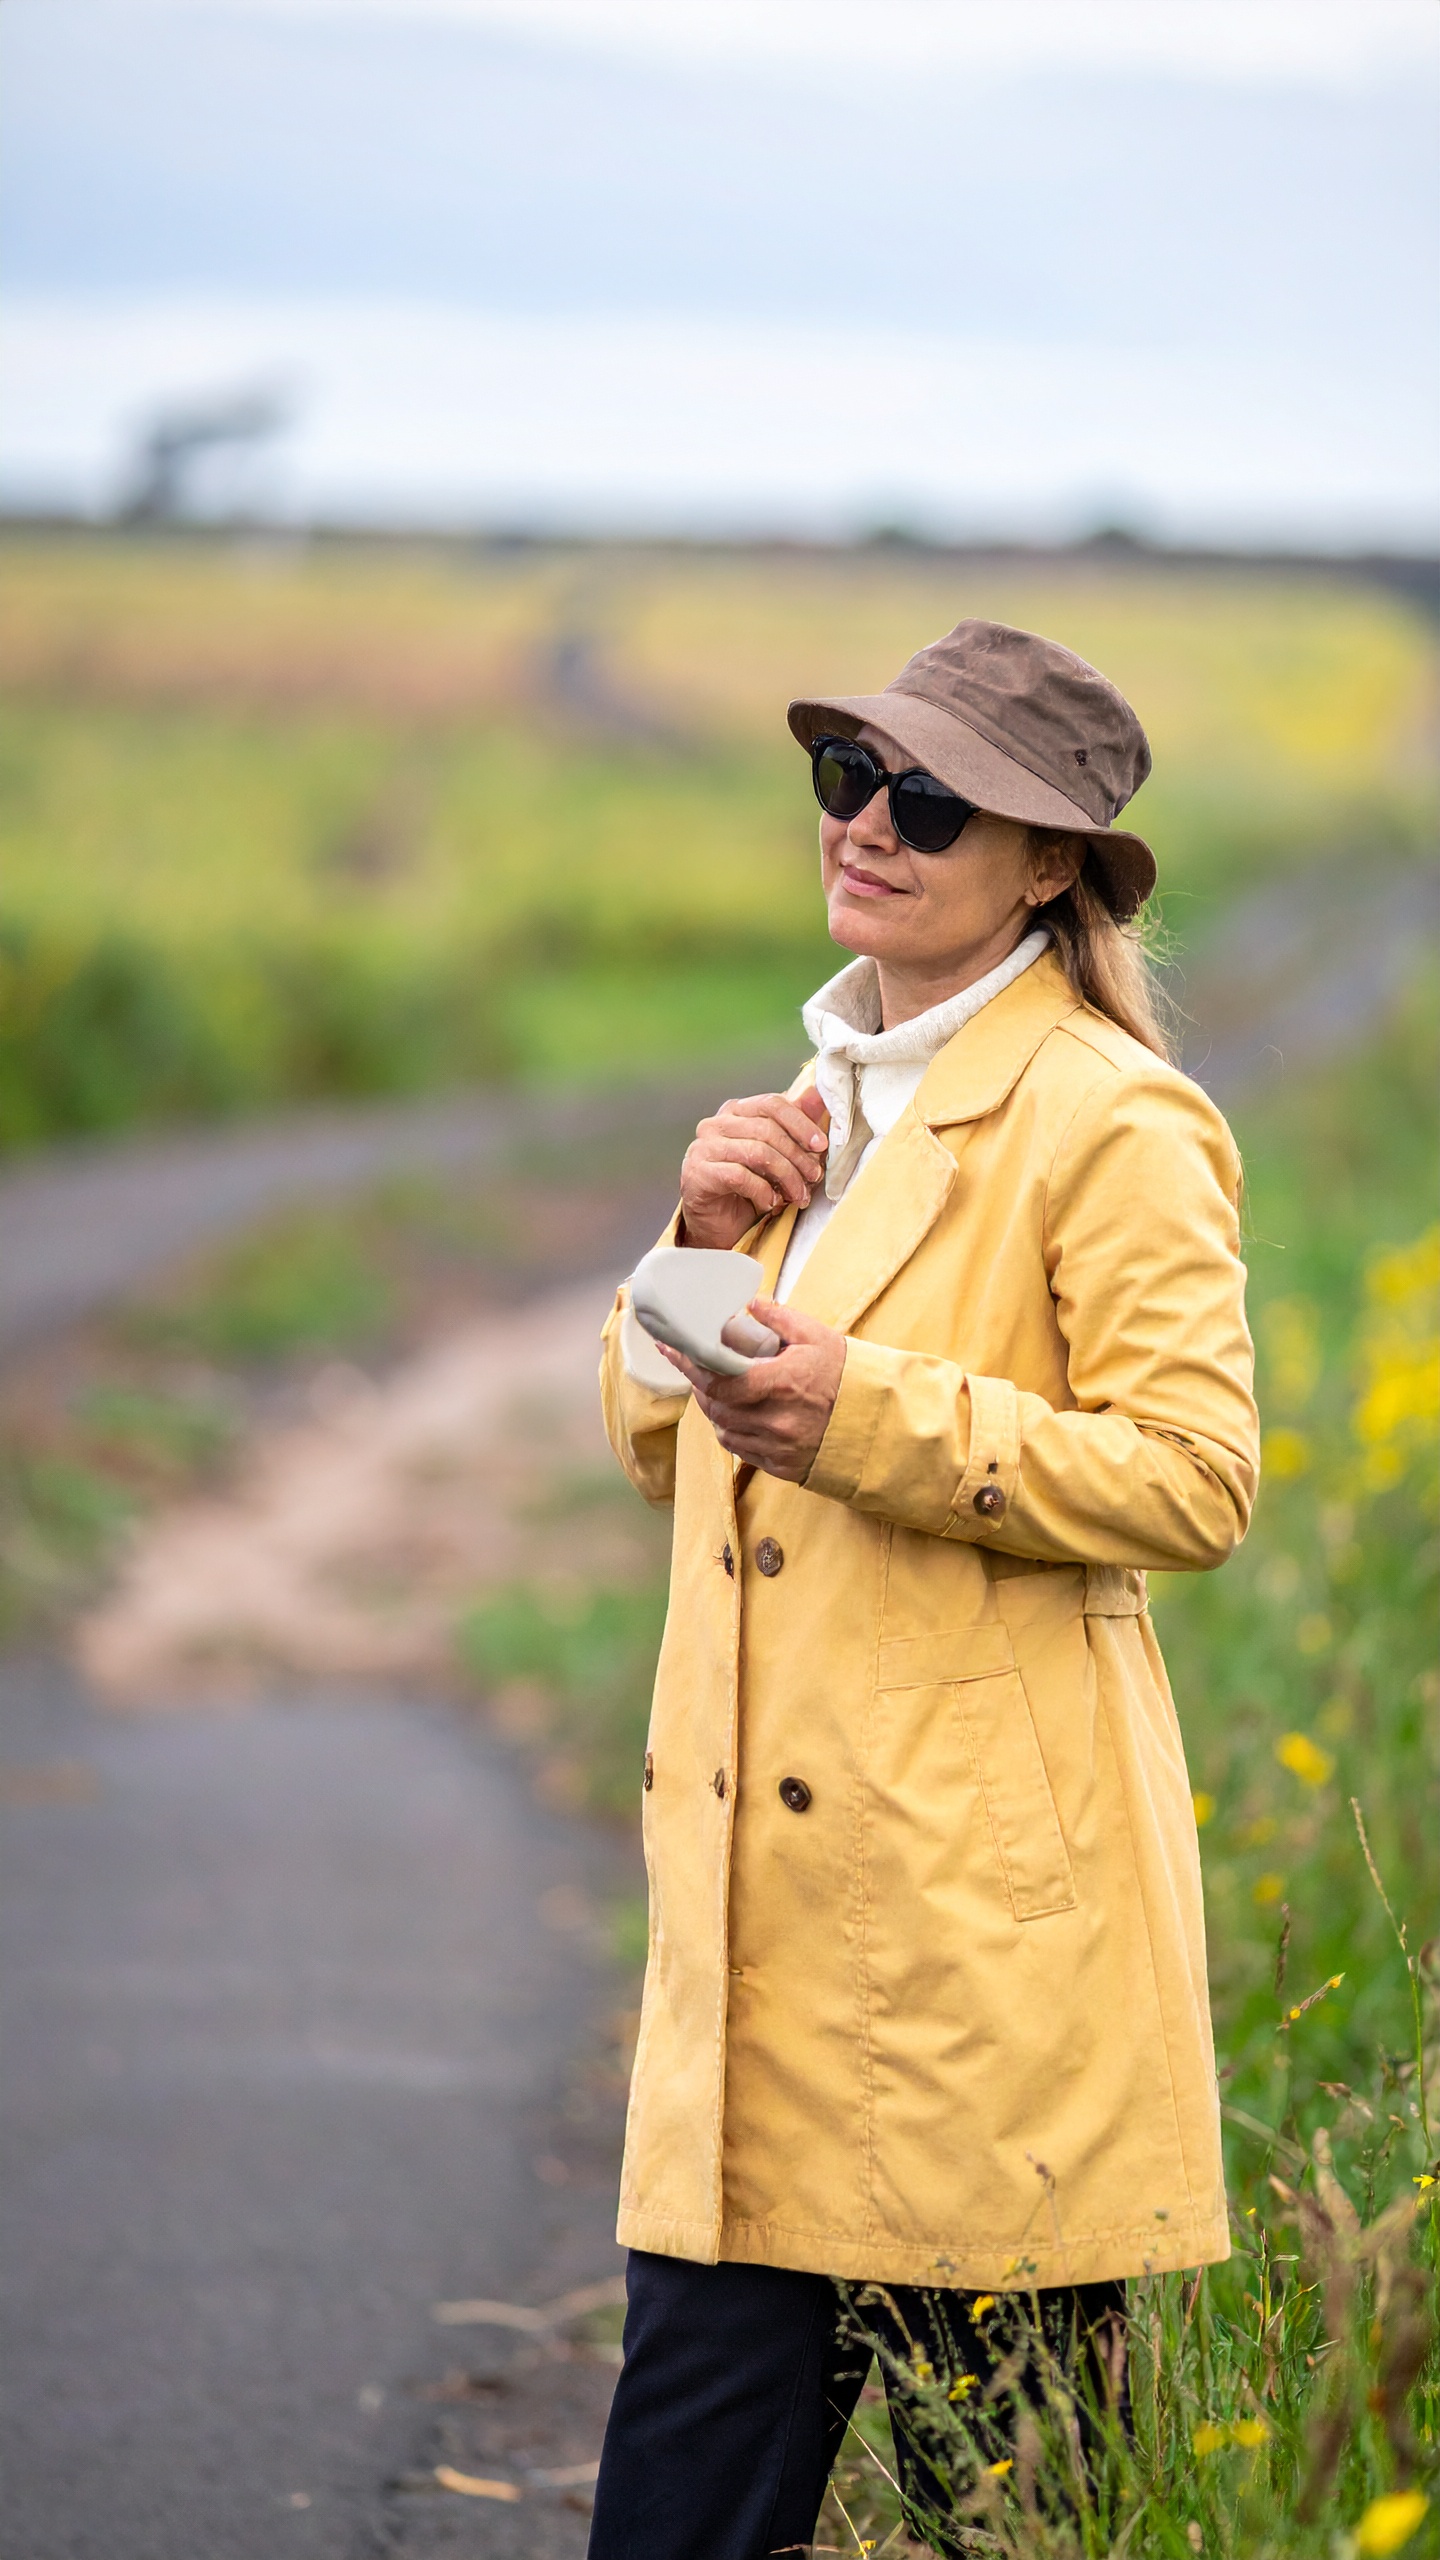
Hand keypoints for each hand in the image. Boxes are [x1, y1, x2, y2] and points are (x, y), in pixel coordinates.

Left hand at [660, 1298, 844, 1481]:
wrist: (876, 1420)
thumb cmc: (846, 1375)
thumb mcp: (816, 1336)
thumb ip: (779, 1318)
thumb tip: (750, 1304)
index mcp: (782, 1383)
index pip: (719, 1381)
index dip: (690, 1366)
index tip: (671, 1349)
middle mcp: (776, 1419)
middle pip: (716, 1407)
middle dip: (701, 1387)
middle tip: (698, 1369)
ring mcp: (778, 1446)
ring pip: (724, 1430)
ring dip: (715, 1410)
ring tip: (720, 1392)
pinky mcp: (781, 1466)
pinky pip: (741, 1451)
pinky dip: (732, 1431)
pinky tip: (738, 1415)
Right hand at [679, 1086, 828, 1250]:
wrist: (715, 1223)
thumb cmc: (746, 1187)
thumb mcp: (776, 1155)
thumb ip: (794, 1125)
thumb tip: (818, 1095)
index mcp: (735, 1112)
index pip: (772, 1104)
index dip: (801, 1123)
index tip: (820, 1145)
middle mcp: (715, 1124)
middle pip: (767, 1129)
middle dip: (797, 1156)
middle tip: (814, 1177)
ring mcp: (703, 1148)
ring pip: (757, 1153)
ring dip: (786, 1176)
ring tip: (798, 1195)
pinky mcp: (698, 1173)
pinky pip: (740, 1176)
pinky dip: (762, 1191)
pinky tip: (771, 1203)